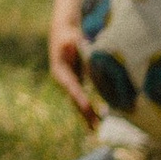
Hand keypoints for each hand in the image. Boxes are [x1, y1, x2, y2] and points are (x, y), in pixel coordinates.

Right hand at [47, 0, 97, 125]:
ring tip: (96, 128)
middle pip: (75, 99)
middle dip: (85, 113)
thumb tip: (82, 60)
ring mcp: (70, 83)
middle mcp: (63, 81)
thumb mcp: (71, 40)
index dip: (80, 98)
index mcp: (60, 72)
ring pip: (79, 101)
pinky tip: (100, 115)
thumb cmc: (67, 34)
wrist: (63, 31)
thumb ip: (75, 51)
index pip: (72, 88)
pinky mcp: (77, 82)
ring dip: (88, 114)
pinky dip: (90, 106)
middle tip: (95, 126)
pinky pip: (83, 97)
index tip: (87, 108)